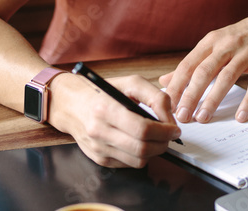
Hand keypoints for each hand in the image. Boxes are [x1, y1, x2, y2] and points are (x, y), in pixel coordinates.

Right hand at [50, 74, 180, 167]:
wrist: (73, 106)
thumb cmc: (103, 92)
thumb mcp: (130, 83)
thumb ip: (155, 96)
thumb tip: (169, 119)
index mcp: (106, 109)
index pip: (143, 129)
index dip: (164, 131)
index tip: (174, 128)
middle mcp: (100, 131)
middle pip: (143, 148)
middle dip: (163, 143)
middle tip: (169, 135)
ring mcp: (99, 148)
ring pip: (138, 160)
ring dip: (154, 151)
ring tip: (156, 138)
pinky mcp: (99, 159)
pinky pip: (129, 164)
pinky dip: (140, 155)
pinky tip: (139, 141)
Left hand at [159, 2, 247, 123]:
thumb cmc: (243, 36)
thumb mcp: (215, 43)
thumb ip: (192, 63)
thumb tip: (165, 80)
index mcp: (211, 41)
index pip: (187, 65)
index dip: (176, 85)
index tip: (167, 104)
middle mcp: (226, 45)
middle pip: (203, 72)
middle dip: (190, 95)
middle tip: (182, 116)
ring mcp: (246, 53)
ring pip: (226, 78)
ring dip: (213, 100)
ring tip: (203, 118)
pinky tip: (241, 116)